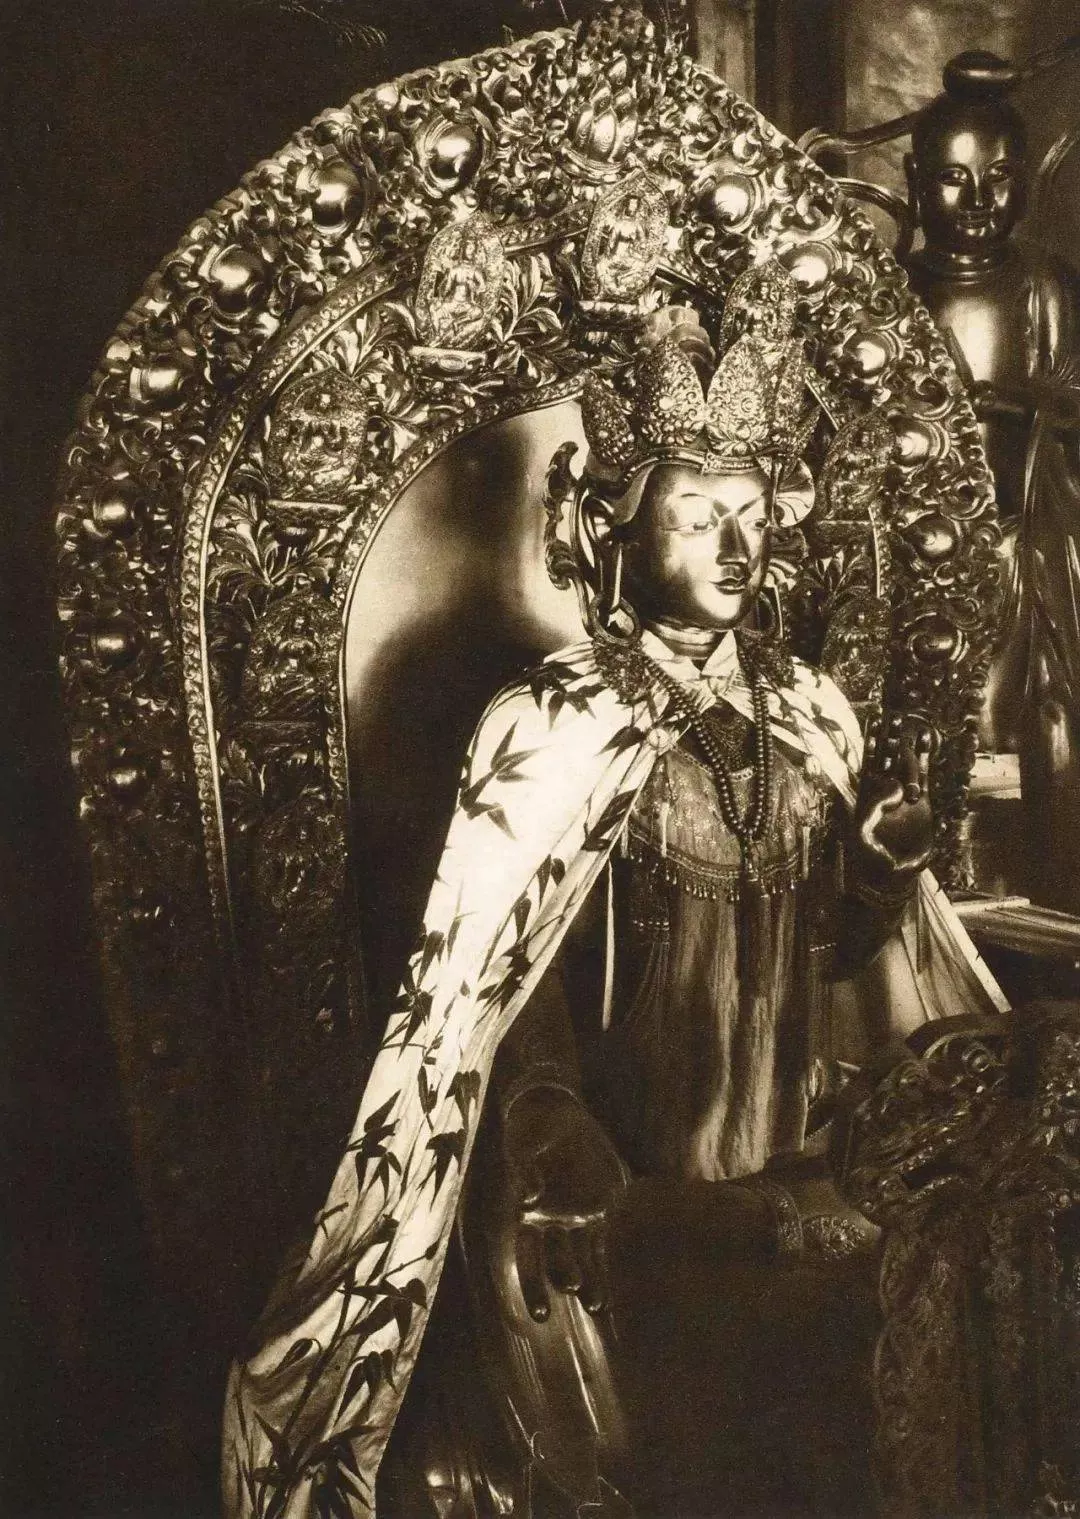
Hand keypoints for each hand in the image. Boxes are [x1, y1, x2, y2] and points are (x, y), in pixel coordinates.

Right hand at [502, 1086, 627, 1321]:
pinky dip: (607, 1265)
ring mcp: (574, 1217)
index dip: (531, 1286)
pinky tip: (615, 1292)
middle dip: (553, 1287)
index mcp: (526, 1212)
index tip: (539, 1315)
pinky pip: (603, 1242)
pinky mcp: (598, 1208)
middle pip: (550, 1264)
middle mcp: (549, 1222)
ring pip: (580, 1259)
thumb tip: (529, 1197)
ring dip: (588, 1282)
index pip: (525, 1257)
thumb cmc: (533, 1129)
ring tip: (597, 1307)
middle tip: (561, 1308)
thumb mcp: (524, 1144)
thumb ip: (525, 1169)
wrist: (558, 1113)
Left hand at [852, 712, 935, 881]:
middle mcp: (884, 791)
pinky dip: (925, 758)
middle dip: (889, 737)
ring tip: (910, 722)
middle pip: (887, 757)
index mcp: (866, 794)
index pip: (869, 762)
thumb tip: (893, 789)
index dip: (872, 744)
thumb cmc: (871, 856)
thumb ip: (872, 811)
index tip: (874, 722)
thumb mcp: (862, 835)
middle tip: (893, 715)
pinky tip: (927, 741)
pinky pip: (924, 776)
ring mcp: (904, 795)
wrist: (893, 873)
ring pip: (906, 763)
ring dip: (907, 743)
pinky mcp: (922, 802)